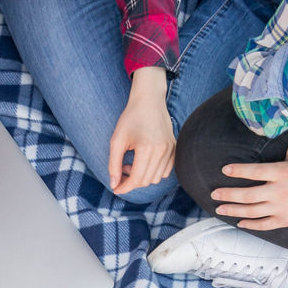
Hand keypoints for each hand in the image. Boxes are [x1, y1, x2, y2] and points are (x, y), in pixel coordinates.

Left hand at [108, 69, 175, 194]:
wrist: (149, 99)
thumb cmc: (131, 118)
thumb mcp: (117, 140)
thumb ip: (113, 164)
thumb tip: (114, 185)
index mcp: (146, 148)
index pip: (136, 179)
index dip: (124, 187)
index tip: (116, 189)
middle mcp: (161, 151)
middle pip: (146, 181)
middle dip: (131, 181)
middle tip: (123, 169)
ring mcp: (170, 150)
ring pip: (156, 178)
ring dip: (142, 177)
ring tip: (133, 163)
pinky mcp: (174, 148)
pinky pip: (165, 171)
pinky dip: (153, 172)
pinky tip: (145, 161)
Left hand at [213, 143, 287, 229]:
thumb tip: (281, 154)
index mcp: (283, 172)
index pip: (254, 171)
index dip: (238, 171)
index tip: (224, 170)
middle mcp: (278, 191)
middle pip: (247, 194)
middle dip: (227, 194)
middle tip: (213, 193)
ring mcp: (280, 208)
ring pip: (250, 211)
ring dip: (232, 210)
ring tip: (219, 208)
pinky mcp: (283, 221)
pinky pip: (262, 225)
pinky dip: (249, 224)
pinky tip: (239, 222)